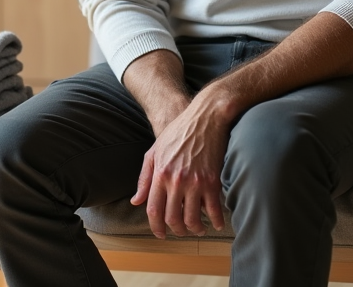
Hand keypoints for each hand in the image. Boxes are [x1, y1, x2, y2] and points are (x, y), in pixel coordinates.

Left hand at [130, 96, 228, 237]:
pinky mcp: (213, 180)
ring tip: (198, 229)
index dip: (156, 227)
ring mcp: (195, 181)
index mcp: (160, 174)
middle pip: (173, 218)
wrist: (205, 117)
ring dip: (195, 229)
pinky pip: (214, 209)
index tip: (161, 234)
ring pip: (193, 218)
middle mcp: (176, 180)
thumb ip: (144, 178)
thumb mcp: (154, 151)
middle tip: (181, 232)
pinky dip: (216, 220)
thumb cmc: (178, 132)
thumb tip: (136, 201)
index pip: (154, 210)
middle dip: (177, 231)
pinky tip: (216, 223)